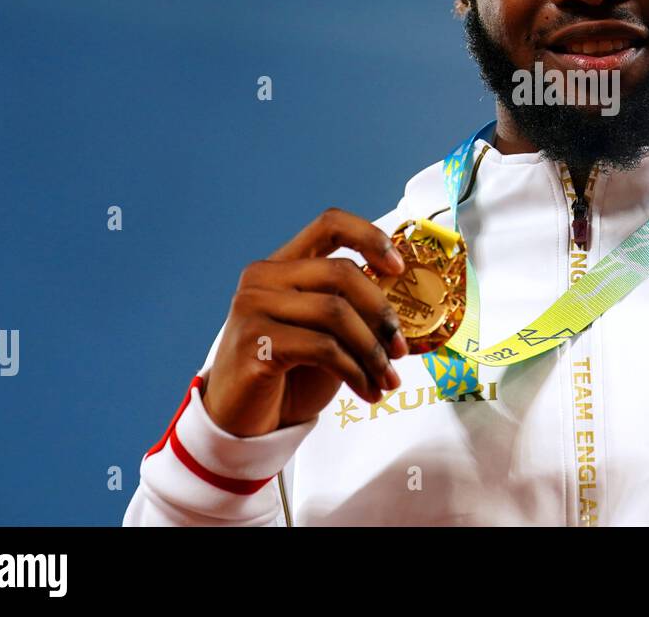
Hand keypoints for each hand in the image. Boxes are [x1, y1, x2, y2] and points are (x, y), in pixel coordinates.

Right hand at [201, 208, 409, 436]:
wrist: (242, 424)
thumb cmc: (289, 377)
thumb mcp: (326, 335)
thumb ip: (353, 312)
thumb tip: (406, 306)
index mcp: (282, 266)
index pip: (330, 225)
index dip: (371, 238)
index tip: (399, 268)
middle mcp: (262, 278)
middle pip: (342, 272)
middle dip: (381, 313)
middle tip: (400, 349)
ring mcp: (253, 307)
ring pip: (336, 312)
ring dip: (372, 351)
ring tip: (387, 379)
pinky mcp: (254, 342)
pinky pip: (322, 347)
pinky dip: (354, 370)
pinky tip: (366, 390)